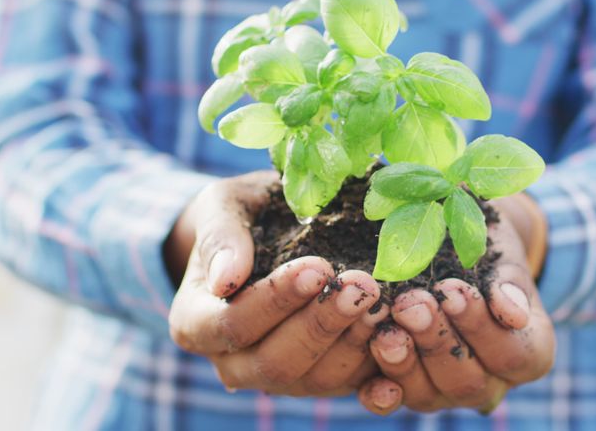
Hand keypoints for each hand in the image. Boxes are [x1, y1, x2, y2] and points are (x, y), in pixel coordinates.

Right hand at [167, 171, 387, 395]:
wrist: (270, 230)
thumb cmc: (244, 214)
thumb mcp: (223, 207)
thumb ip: (221, 237)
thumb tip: (226, 278)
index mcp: (196, 323)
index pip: (232, 326)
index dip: (275, 301)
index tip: (316, 266)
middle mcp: (233, 363)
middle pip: (275, 363)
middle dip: (322, 325)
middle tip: (360, 286)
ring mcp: (280, 377)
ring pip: (315, 381)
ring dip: (353, 343)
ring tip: (382, 301)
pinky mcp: (321, 378)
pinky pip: (349, 387)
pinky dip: (377, 371)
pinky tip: (399, 344)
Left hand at [357, 195, 554, 413]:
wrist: (456, 242)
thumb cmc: (488, 248)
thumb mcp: (504, 257)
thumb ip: (509, 284)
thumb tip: (512, 312)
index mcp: (528, 354)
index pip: (512, 355)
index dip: (481, 327)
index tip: (452, 290)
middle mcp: (489, 382)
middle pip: (467, 381)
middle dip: (436, 340)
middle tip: (411, 303)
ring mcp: (445, 391)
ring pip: (426, 394)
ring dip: (402, 358)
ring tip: (384, 321)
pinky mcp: (406, 389)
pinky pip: (389, 399)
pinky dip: (375, 386)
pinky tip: (366, 355)